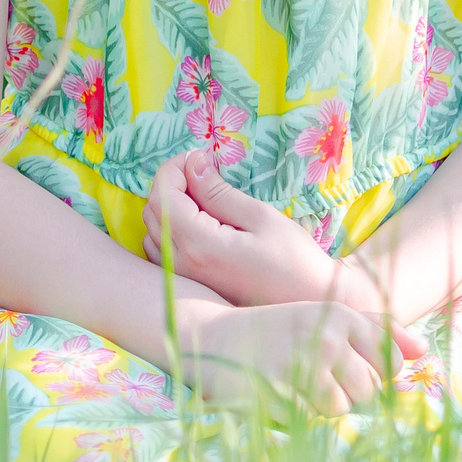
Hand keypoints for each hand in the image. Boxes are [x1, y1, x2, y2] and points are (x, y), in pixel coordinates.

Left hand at [142, 149, 344, 307]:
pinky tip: (198, 223)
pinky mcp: (189, 288)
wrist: (309, 304)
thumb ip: (218, 192)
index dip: (174, 168)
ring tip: (204, 196)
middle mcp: (182, 265)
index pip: (163, 196)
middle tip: (204, 172)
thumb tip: (192, 164)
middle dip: (171, 184)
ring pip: (152, 232)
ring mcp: (183, 281)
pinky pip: (161, 251)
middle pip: (153, 212)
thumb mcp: (260, 217)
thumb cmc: (294, 260)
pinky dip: (170, 229)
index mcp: (199, 245)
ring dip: (169, 206)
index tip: (200, 158)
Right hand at [171, 297, 428, 415]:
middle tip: (312, 376)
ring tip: (294, 383)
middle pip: (369, 390)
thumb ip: (377, 330)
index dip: (368, 373)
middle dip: (346, 393)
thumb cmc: (277, 331)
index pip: (388, 362)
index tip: (339, 364)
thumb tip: (424, 351)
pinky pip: (310, 420)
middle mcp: (326, 337)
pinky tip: (277, 393)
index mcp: (341, 316)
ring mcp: (302, 364)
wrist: (211, 337)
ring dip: (320, 406)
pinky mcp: (280, 392)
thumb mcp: (325, 318)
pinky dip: (297, 414)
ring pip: (341, 408)